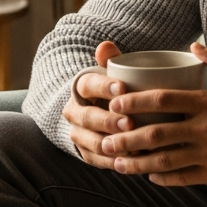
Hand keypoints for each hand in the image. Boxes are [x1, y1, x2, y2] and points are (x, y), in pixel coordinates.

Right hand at [63, 41, 132, 169]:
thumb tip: (106, 45)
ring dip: (111, 144)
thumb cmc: (115, 90)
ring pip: (91, 141)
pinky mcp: (86, 153)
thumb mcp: (114, 73)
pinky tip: (131, 161)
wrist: (101, 113)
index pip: (89, 84)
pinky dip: (114, 162)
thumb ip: (112, 60)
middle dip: (108, 121)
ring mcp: (78, 134)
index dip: (103, 86)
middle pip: (88, 117)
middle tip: (129, 122)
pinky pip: (98, 160)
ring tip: (132, 146)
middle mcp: (74, 111)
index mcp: (81, 87)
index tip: (122, 87)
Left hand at [101, 42, 206, 186]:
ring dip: (137, 162)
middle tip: (106, 137)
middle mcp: (206, 129)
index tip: (115, 101)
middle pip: (156, 133)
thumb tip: (193, 47)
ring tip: (116, 162)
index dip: (134, 100)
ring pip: (164, 160)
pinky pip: (183, 178)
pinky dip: (163, 178)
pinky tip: (149, 175)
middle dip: (126, 136)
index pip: (163, 99)